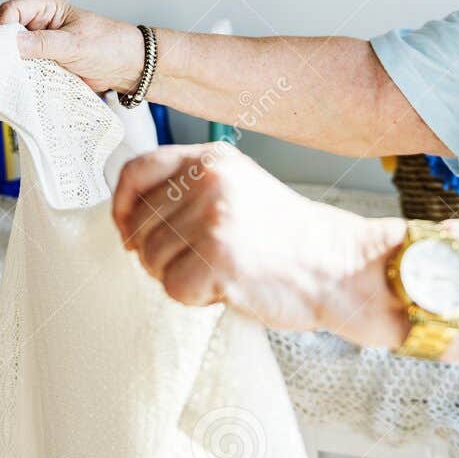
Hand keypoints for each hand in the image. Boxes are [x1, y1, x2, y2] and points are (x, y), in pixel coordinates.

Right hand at [0, 0, 144, 93]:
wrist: (126, 68)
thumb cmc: (109, 45)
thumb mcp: (76, 44)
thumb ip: (44, 43)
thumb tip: (13, 42)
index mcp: (46, 9)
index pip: (12, 9)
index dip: (3, 25)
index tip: (4, 45)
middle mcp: (38, 25)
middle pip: (4, 30)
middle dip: (2, 46)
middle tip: (9, 62)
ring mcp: (38, 46)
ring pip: (10, 52)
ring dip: (11, 63)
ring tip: (18, 75)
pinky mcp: (42, 65)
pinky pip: (21, 69)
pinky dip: (19, 76)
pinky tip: (24, 83)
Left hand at [112, 143, 407, 343]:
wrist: (336, 265)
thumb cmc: (288, 236)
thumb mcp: (238, 187)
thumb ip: (188, 189)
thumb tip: (129, 217)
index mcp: (210, 160)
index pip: (136, 171)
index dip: (121, 205)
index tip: (126, 229)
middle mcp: (207, 182)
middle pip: (138, 224)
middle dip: (157, 252)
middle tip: (196, 260)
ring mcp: (211, 219)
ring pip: (151, 260)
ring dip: (180, 276)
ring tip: (221, 269)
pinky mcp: (217, 259)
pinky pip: (174, 289)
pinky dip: (196, 298)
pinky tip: (228, 286)